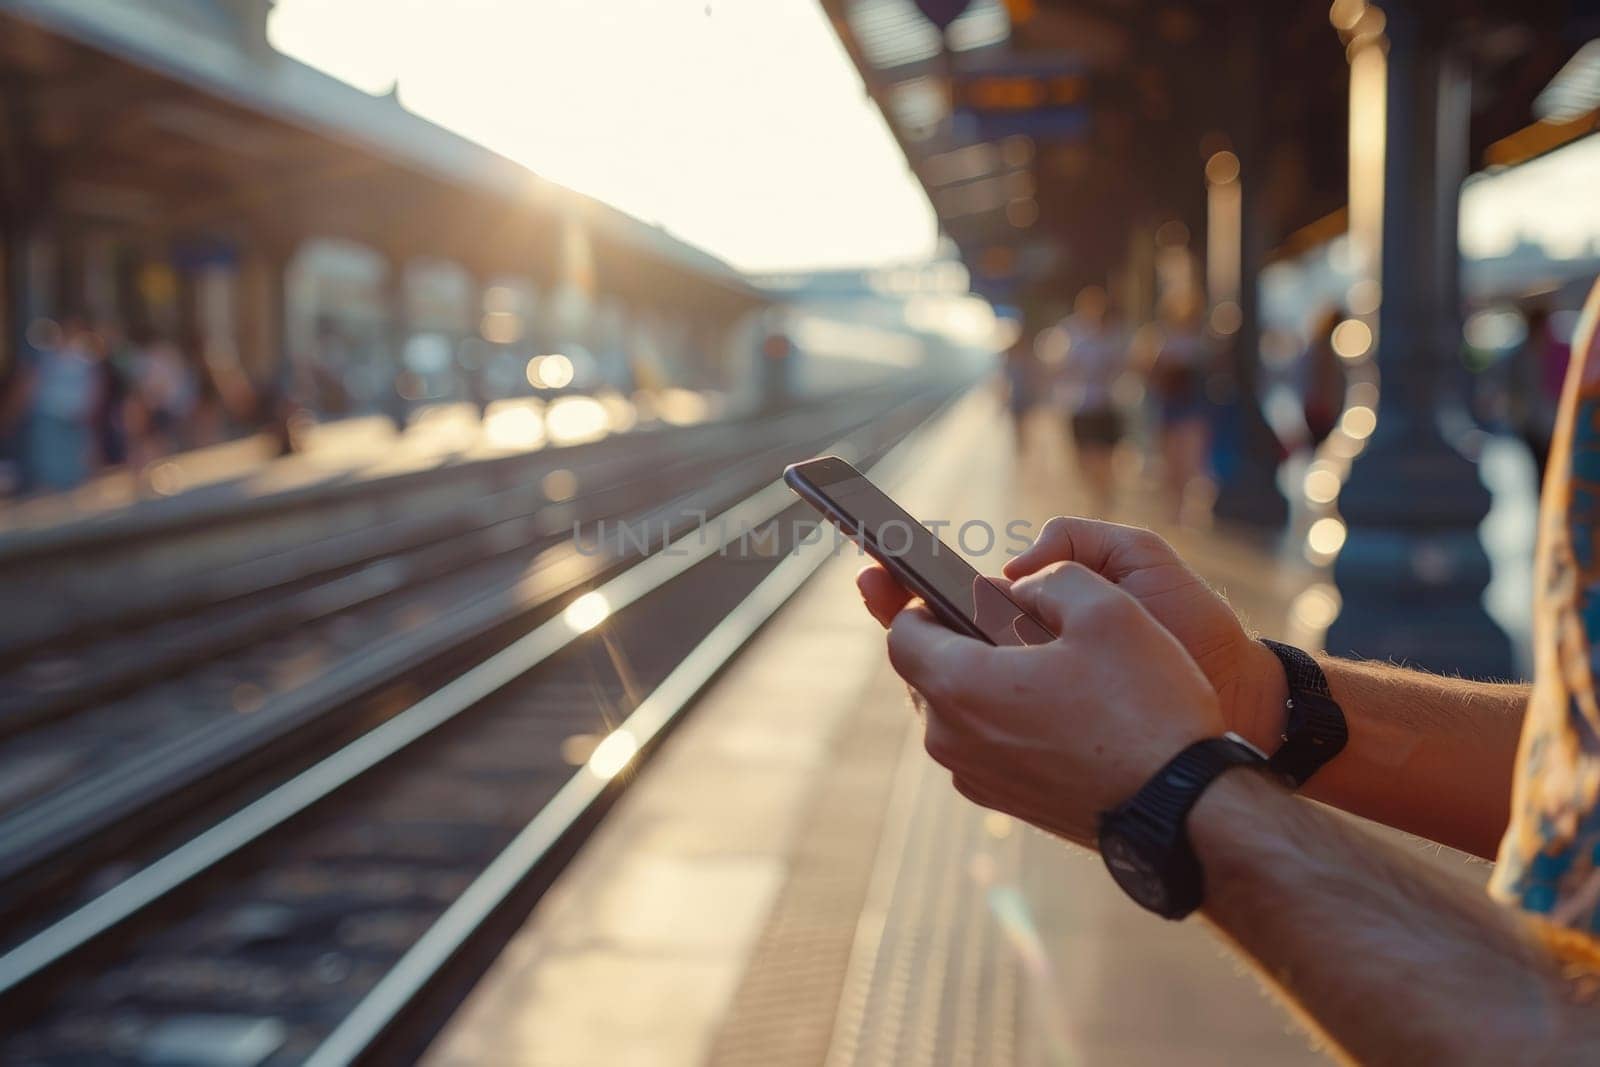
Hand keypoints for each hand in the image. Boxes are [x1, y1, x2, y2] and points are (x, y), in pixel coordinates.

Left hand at [881, 561, 1224, 844]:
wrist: (1184, 812)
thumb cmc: (1146, 708)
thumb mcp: (1108, 607)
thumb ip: (1050, 577)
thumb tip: (1020, 588)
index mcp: (959, 687)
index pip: (902, 633)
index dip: (922, 600)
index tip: (951, 587)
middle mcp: (952, 741)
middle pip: (925, 673)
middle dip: (952, 637)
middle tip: (996, 614)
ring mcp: (976, 778)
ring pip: (955, 710)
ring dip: (980, 677)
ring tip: (1034, 657)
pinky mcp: (1006, 801)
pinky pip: (984, 743)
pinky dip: (1002, 716)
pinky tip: (1052, 701)